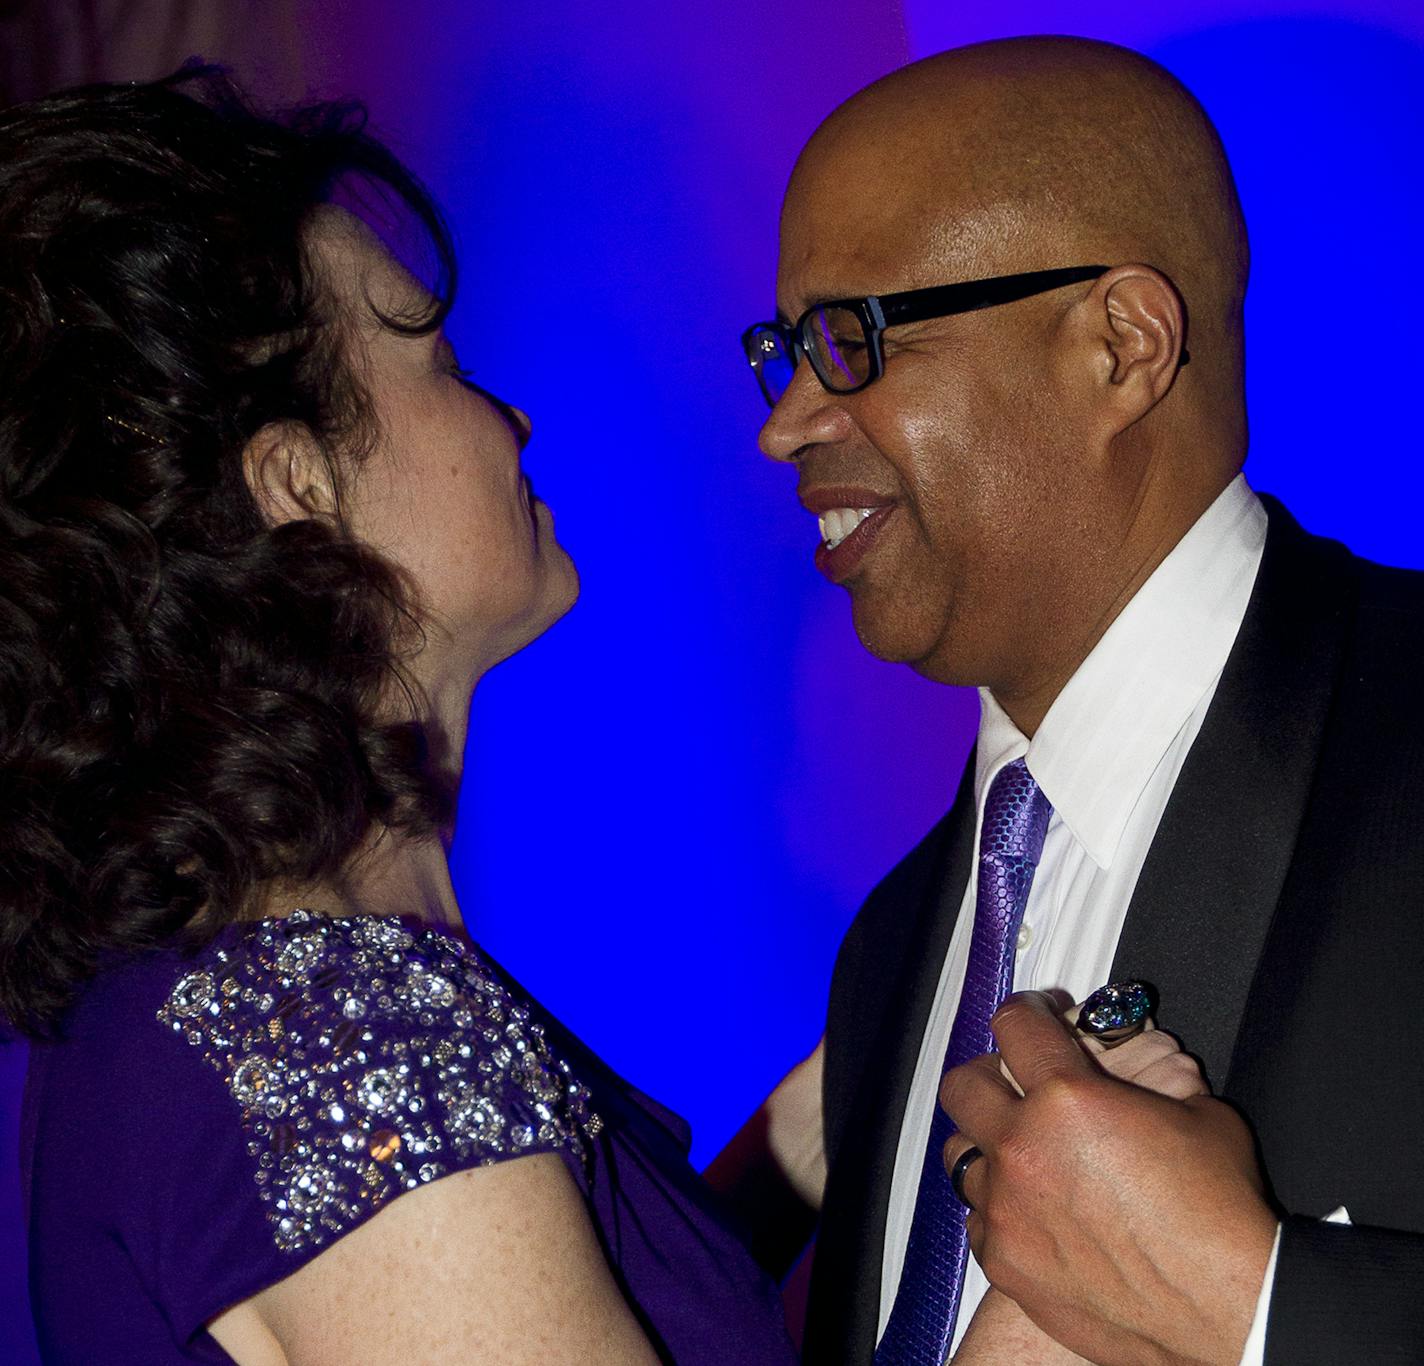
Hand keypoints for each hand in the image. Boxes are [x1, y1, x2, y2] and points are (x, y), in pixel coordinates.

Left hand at [941, 991, 1276, 1365]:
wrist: (1231, 1310)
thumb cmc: (1221, 1215)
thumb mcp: (1198, 1114)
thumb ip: (1148, 1080)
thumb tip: (1132, 1071)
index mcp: (1068, 1097)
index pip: (1014, 1024)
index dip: (1027, 1010)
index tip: (1036, 1016)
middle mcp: (1023, 1147)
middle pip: (963, 1085)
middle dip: (988, 1074)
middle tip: (1016, 1082)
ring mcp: (1006, 1209)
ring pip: (962, 1155)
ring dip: (989, 1145)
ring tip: (1023, 1152)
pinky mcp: (1005, 1261)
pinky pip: (978, 1219)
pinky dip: (1000, 1208)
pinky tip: (1034, 1211)